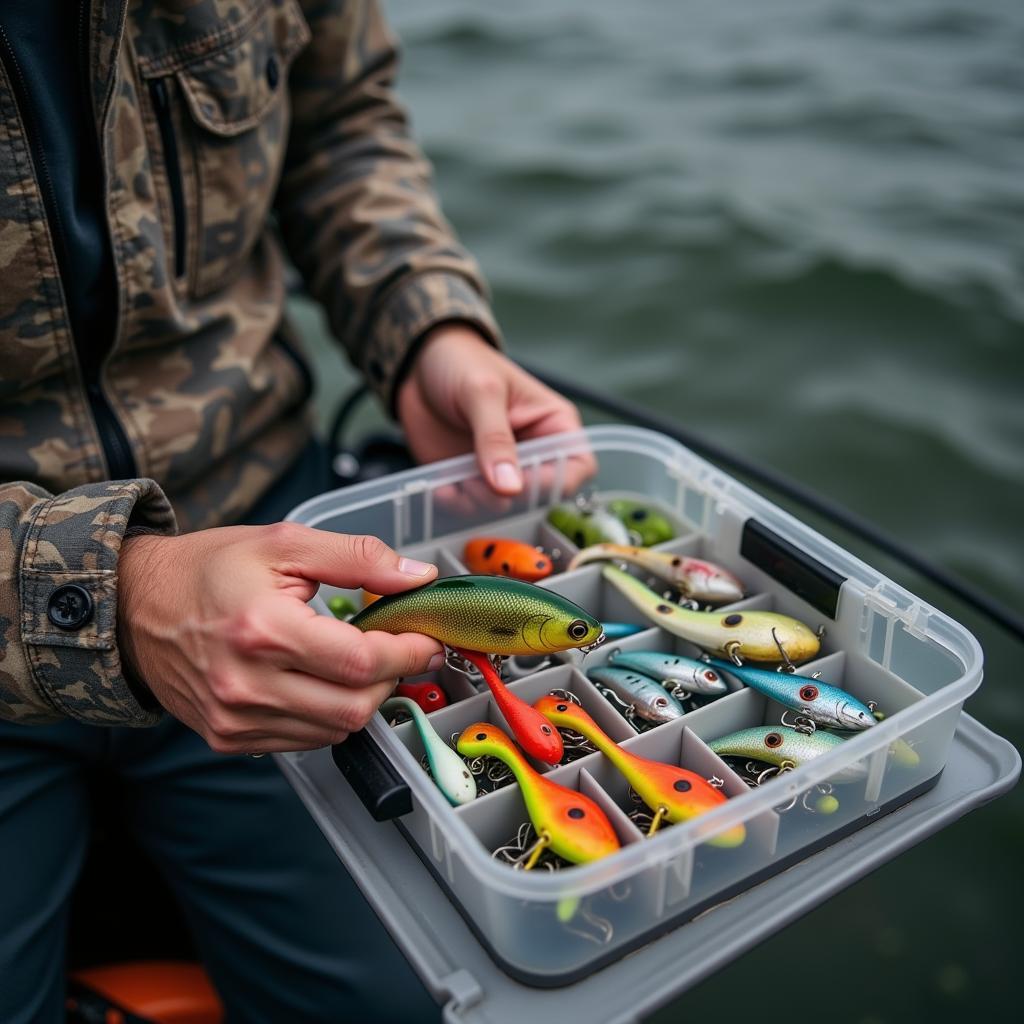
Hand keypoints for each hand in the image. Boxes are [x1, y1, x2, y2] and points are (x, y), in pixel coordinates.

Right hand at [117, 524, 443, 753]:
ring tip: (356, 661)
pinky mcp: (229, 738)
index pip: (360, 661)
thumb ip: (358, 557)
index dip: (407, 652)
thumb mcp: (285, 542)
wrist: (135, 607)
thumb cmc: (209, 569)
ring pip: (334, 729)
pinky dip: (329, 715)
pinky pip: (305, 741)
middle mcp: (247, 684)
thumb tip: (418, 577)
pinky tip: (322, 682)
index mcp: (263, 629)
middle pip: (354, 706)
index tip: (426, 639)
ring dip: (362, 698)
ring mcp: (236, 719)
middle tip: (397, 649)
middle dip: (390, 678)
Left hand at [396, 325, 594, 496]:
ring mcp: (500, 469)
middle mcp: (532, 453)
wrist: (418, 365)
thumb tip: (509, 488)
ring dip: (479, 503)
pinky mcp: (470, 480)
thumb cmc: (463, 363)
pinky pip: (470, 508)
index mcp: (553, 425)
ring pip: (504, 508)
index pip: (578, 467)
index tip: (521, 483)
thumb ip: (495, 438)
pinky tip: (441, 488)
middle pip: (541, 495)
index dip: (556, 482)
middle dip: (509, 497)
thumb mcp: (482, 393)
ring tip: (457, 480)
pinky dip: (455, 505)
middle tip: (478, 482)